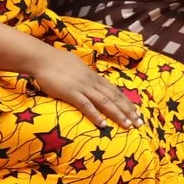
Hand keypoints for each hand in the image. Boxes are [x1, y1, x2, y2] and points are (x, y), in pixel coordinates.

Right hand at [27, 46, 141, 129]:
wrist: (43, 58)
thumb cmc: (58, 62)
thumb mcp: (78, 67)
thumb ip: (86, 76)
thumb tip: (91, 80)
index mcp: (94, 76)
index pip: (115, 91)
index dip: (127, 102)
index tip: (137, 111)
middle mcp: (93, 82)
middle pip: (115, 97)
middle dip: (128, 111)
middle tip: (140, 122)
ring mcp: (83, 87)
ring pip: (105, 102)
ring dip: (118, 114)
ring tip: (128, 125)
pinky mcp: (71, 93)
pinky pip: (86, 105)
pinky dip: (96, 115)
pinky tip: (103, 124)